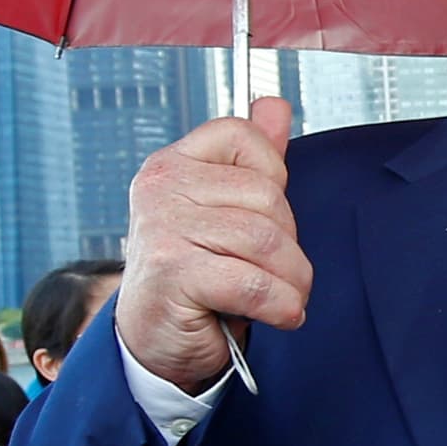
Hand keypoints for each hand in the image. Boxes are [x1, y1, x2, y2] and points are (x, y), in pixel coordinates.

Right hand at [120, 100, 312, 393]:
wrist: (154, 341)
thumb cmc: (195, 273)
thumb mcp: (224, 211)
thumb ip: (251, 159)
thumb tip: (274, 104)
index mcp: (173, 163)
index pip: (244, 137)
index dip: (272, 179)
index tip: (261, 218)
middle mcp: (160, 187)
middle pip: (266, 196)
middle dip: (288, 243)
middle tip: (273, 272)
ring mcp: (162, 228)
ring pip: (266, 241)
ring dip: (292, 281)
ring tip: (283, 298)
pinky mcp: (172, 274)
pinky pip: (255, 283)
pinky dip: (281, 305)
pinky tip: (279, 315)